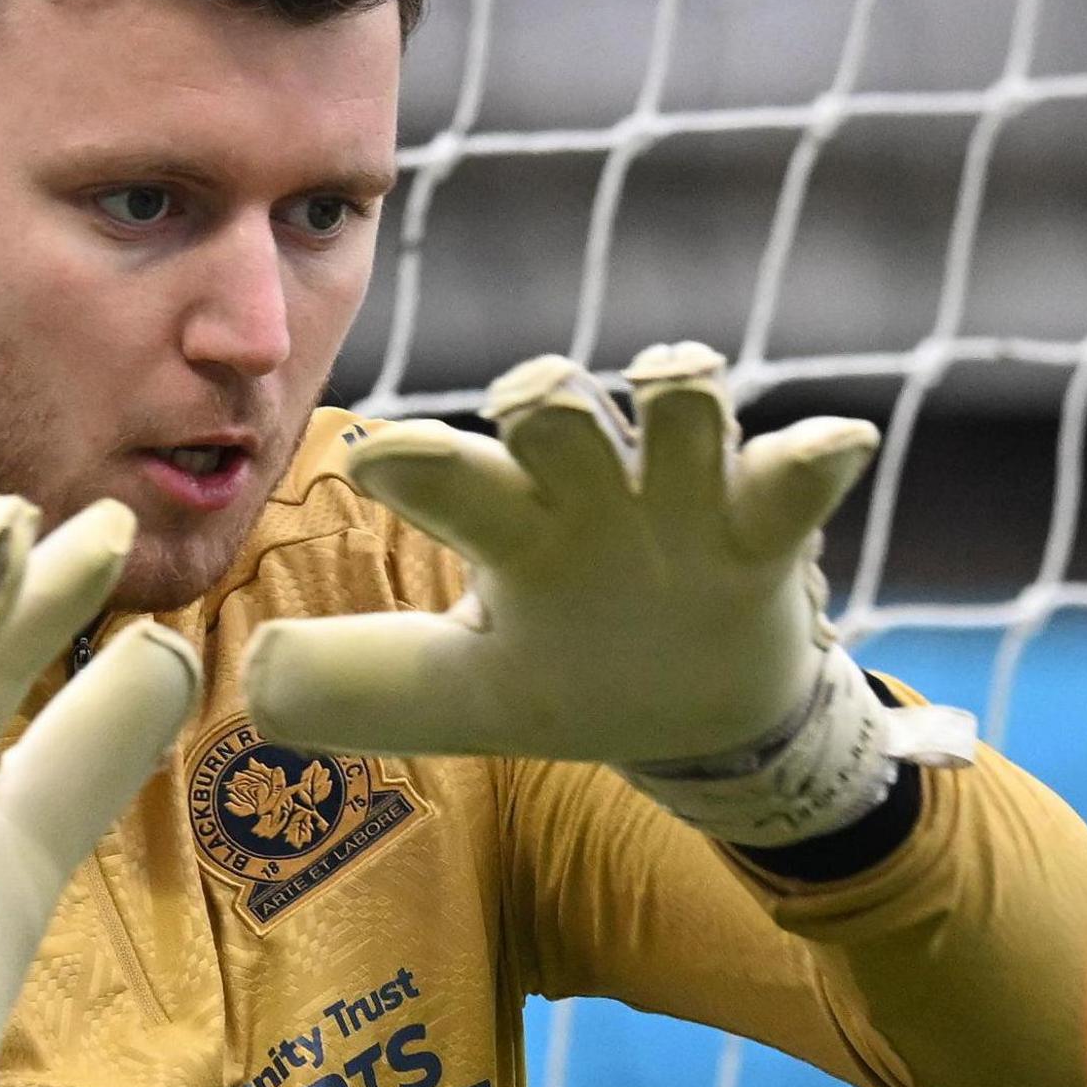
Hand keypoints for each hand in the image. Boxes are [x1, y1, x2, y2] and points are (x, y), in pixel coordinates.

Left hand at [242, 343, 970, 848]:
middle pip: (560, 412)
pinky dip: (815, 453)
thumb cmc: (567, 673)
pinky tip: (834, 440)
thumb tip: (252, 685)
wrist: (699, 706)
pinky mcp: (764, 524)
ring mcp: (682, 497)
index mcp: (509, 523)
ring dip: (678, 393)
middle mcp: (589, 490)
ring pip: (680, 414)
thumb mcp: (462, 692)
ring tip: (674, 380)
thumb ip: (365, 680)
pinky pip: (796, 475)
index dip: (417, 465)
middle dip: (546, 396)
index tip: (380, 461)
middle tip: (529, 398)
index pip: (450, 480)